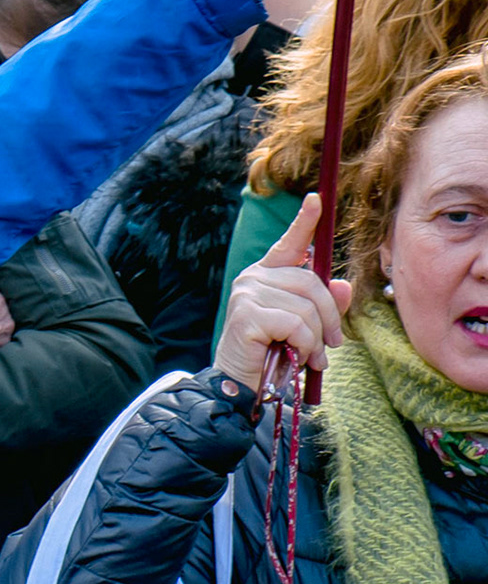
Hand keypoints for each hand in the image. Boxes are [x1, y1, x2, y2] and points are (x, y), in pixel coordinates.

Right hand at [215, 194, 351, 387]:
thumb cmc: (273, 354)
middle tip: (331, 345)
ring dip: (316, 338)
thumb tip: (343, 285)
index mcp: (268, 276)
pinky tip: (296, 357)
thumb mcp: (305, 327)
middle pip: (311, 283)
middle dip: (329, 317)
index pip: (289, 244)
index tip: (316, 199)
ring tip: (310, 356)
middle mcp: (254, 277)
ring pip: (307, 307)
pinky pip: (296, 324)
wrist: (241, 384)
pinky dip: (304, 345)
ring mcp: (248, 294)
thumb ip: (324, 305)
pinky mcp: (247, 315)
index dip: (304, 222)